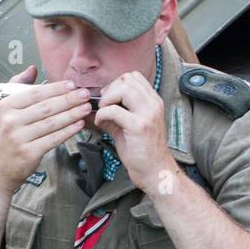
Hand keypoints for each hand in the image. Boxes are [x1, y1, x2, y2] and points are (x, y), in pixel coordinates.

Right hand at [0, 66, 93, 192]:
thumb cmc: (5, 136)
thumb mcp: (5, 109)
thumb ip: (18, 87)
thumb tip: (32, 69)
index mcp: (6, 106)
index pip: (36, 93)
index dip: (56, 89)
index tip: (72, 85)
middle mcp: (11, 120)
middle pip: (46, 107)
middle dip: (69, 99)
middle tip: (85, 94)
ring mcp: (20, 137)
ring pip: (52, 122)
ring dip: (72, 114)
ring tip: (86, 108)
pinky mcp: (29, 152)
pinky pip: (54, 138)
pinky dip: (68, 131)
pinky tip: (79, 125)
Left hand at [92, 70, 175, 194]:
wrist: (154, 172)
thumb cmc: (142, 151)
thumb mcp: (130, 126)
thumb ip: (115, 113)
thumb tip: (94, 107)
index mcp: (153, 102)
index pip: (134, 77)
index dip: (117, 84)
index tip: (110, 99)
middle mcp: (153, 104)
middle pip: (128, 79)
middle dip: (111, 90)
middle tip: (104, 106)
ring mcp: (148, 114)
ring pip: (123, 88)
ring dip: (107, 99)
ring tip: (103, 112)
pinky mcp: (139, 126)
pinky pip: (114, 110)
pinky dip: (102, 114)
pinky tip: (101, 124)